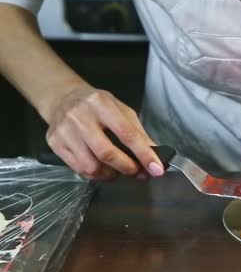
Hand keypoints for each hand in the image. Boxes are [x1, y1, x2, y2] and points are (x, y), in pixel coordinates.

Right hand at [44, 85, 163, 179]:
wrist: (63, 98)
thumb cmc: (97, 105)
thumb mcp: (121, 110)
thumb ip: (138, 132)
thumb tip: (154, 156)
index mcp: (101, 104)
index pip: (127, 134)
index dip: (143, 154)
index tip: (156, 168)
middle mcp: (80, 116)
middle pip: (106, 153)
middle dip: (127, 167)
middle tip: (138, 172)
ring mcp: (64, 131)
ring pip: (91, 166)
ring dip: (110, 174)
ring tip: (118, 169)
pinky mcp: (54, 143)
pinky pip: (79, 169)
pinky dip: (95, 174)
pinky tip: (102, 168)